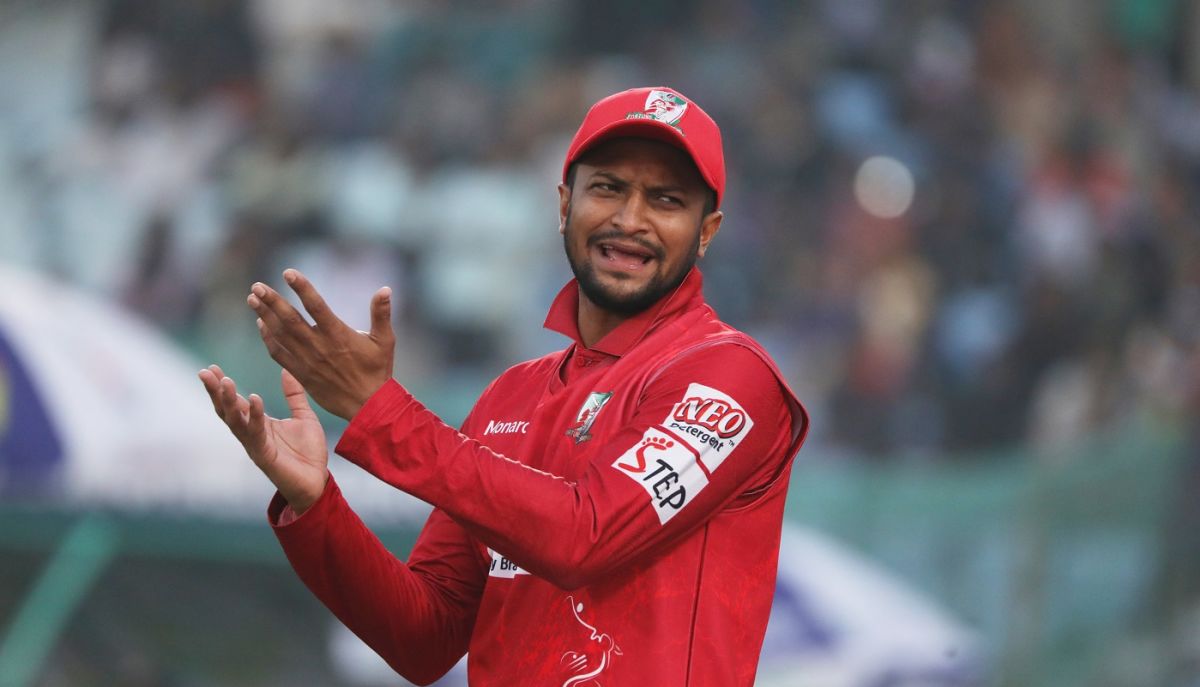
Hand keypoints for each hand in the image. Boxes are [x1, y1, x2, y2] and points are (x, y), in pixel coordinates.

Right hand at [199, 364, 328, 513]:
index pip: (236, 402)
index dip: (223, 386)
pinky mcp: (264, 455)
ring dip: (228, 401)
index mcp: (259, 423)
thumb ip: (294, 395)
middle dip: (215, 392)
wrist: (317, 480)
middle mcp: (252, 433)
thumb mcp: (304, 417)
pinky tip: (253, 398)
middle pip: (227, 410)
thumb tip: (286, 370)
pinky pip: (256, 433)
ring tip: (224, 381)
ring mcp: (255, 445)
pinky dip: (254, 415)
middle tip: (205, 372)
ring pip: (235, 421)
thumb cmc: (308, 452)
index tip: (212, 367)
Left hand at [248, 269, 393, 418]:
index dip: (302, 288)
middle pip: (290, 319)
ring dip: (265, 315)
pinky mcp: (301, 374)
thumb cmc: (378, 371)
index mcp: (338, 334)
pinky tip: (261, 324)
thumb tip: (385, 288)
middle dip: (272, 301)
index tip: (288, 272)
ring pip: (280, 334)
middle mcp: (319, 346)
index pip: (316, 305)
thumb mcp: (385, 341)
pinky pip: (279, 354)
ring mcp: (307, 360)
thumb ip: (382, 314)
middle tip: (257, 286)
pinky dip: (268, 338)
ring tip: (252, 298)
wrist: (367, 406)